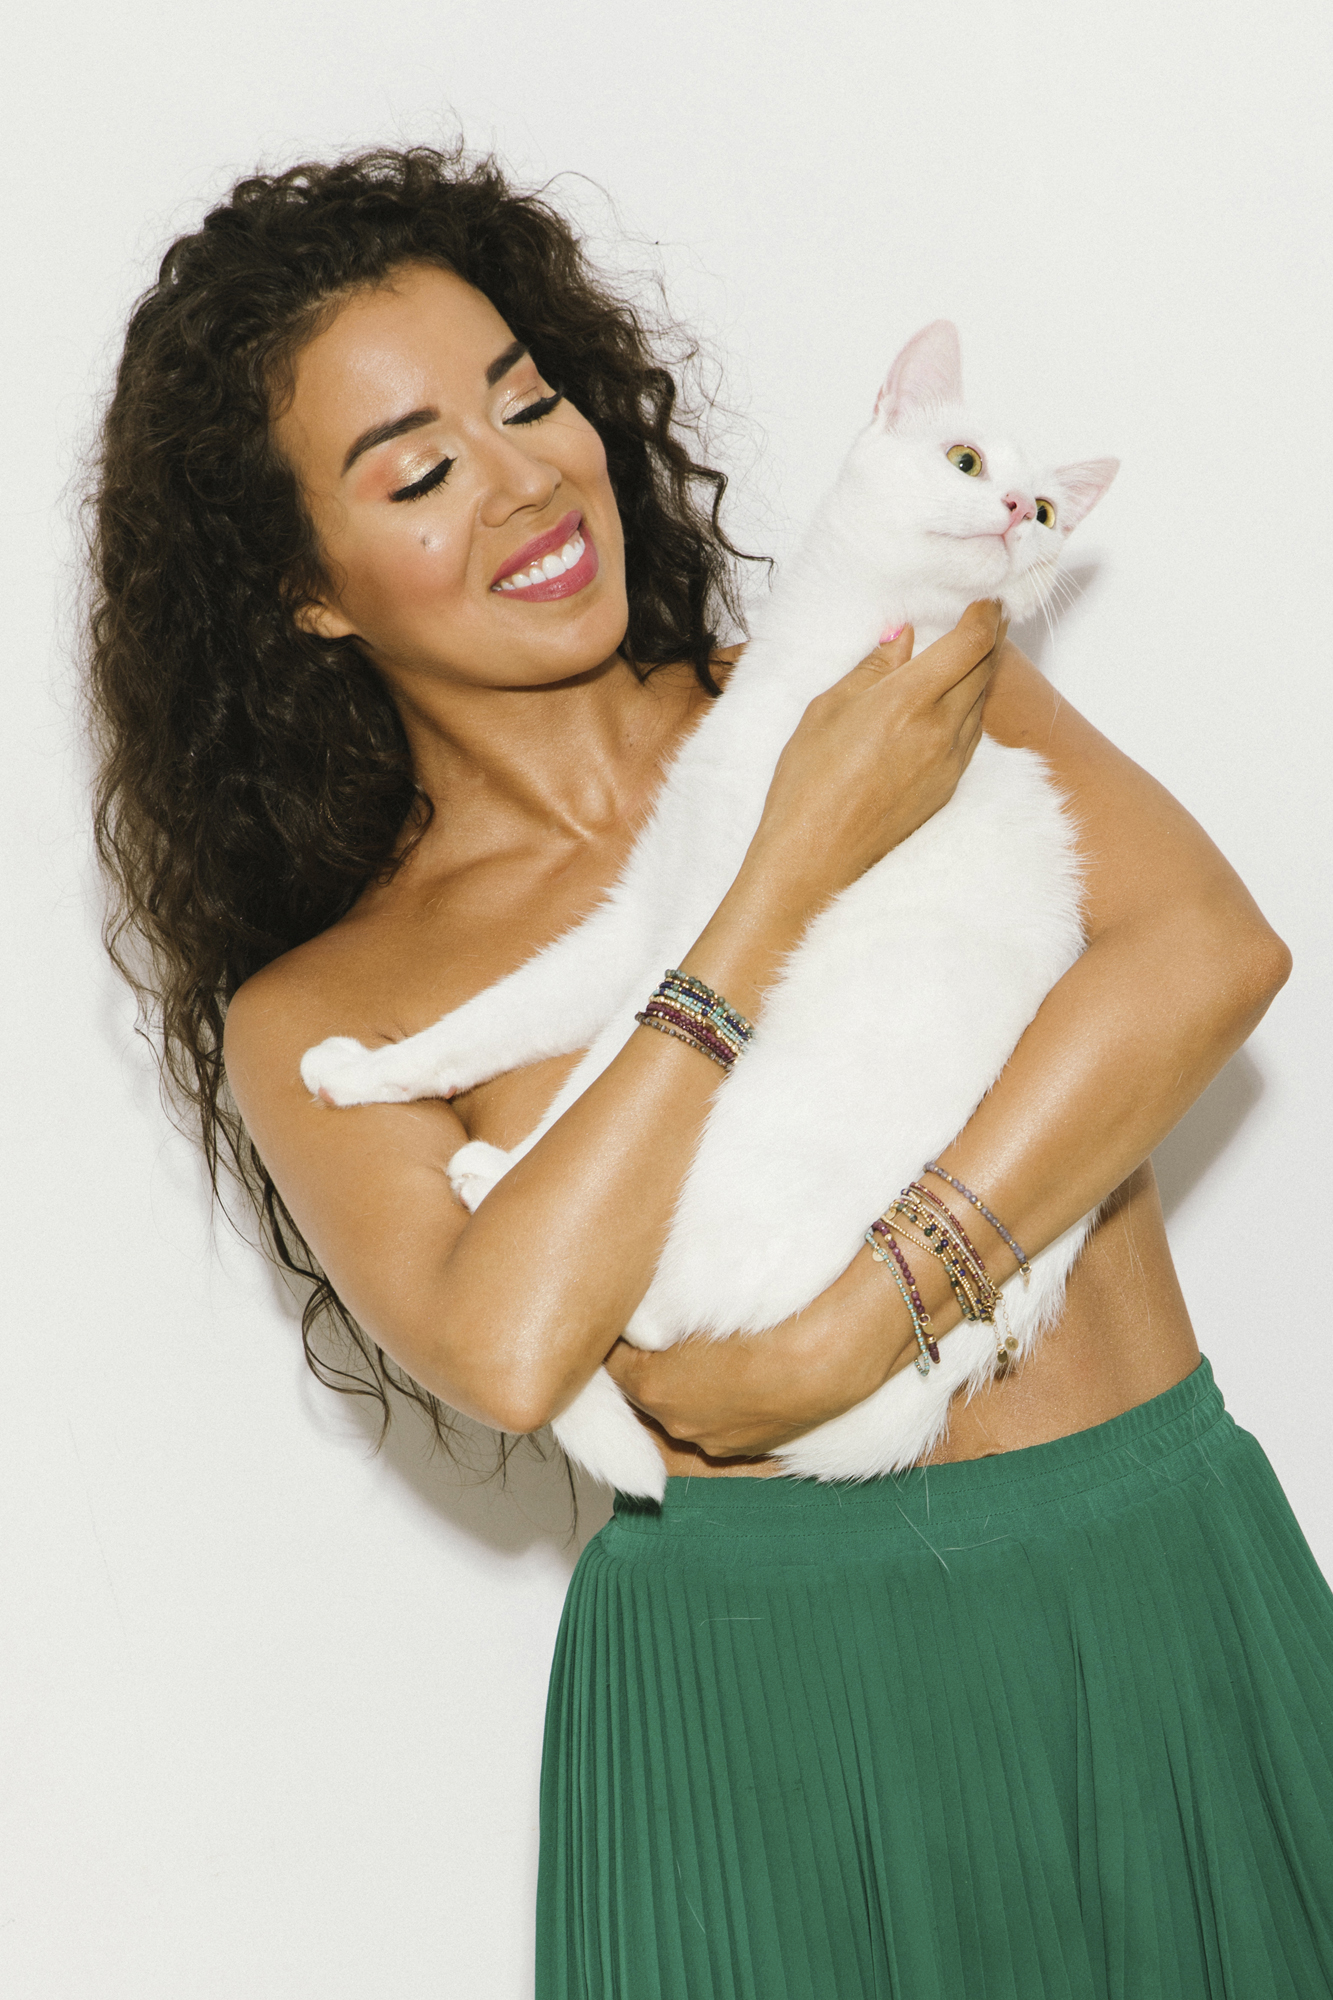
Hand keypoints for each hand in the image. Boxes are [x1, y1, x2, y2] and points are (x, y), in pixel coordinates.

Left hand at [604, 1259, 911, 1457]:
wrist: (826, 1356)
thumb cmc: (763, 1321)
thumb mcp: (698, 1300)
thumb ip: (660, 1312)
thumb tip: (645, 1310)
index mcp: (651, 1387)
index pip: (613, 1362)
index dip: (622, 1339)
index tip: (632, 1318)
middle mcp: (675, 1423)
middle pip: (648, 1392)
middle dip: (652, 1367)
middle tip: (667, 1334)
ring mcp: (714, 1440)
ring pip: (686, 1412)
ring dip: (689, 1390)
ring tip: (710, 1354)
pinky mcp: (750, 1449)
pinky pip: (722, 1425)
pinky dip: (723, 1405)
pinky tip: (740, 1378)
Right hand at [745, 600, 1005, 913]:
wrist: (815, 857)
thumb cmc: (807, 783)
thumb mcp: (827, 709)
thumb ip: (872, 669)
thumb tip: (902, 638)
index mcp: (908, 701)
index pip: (971, 644)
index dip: (987, 615)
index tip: (987, 600)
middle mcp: (939, 729)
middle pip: (987, 668)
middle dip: (993, 637)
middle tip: (989, 616)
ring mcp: (950, 762)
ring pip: (981, 701)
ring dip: (983, 672)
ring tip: (973, 651)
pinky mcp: (948, 787)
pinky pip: (971, 734)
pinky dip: (970, 707)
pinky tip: (954, 700)